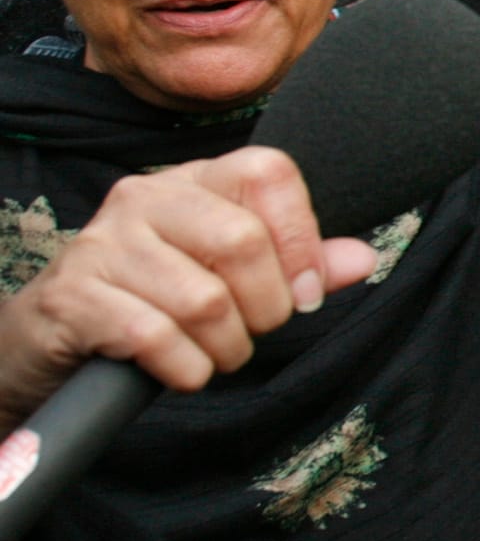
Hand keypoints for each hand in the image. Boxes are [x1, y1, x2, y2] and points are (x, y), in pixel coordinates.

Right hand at [0, 148, 375, 432]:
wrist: (55, 335)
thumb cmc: (158, 298)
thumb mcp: (233, 275)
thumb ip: (300, 264)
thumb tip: (363, 258)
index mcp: (194, 180)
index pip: (268, 172)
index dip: (301, 237)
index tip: (305, 290)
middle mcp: (144, 198)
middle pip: (242, 241)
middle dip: (267, 306)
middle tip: (254, 330)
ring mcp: (103, 244)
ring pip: (205, 300)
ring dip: (227, 346)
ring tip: (216, 352)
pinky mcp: (74, 296)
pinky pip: (156, 338)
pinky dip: (186, 367)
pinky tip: (183, 368)